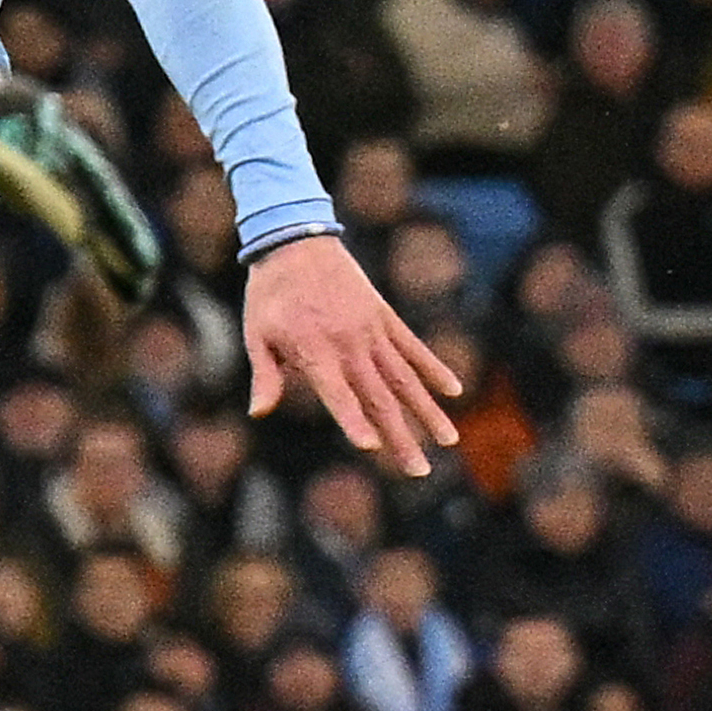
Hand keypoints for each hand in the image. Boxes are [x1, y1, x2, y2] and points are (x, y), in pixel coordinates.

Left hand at [241, 235, 466, 478]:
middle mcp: (350, 345)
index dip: (354, 421)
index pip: (338, 395)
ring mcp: (371, 331)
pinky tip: (454, 390)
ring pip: (404, 378)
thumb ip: (266, 375)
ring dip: (427, 411)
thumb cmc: (270, 293)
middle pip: (380, 399)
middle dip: (401, 437)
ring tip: (448, 440)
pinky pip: (413, 347)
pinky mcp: (384, 317)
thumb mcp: (257, 334)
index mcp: (316, 352)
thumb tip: (260, 412)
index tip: (371, 448)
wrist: (296, 240)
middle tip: (419, 471)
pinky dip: (433, 368)